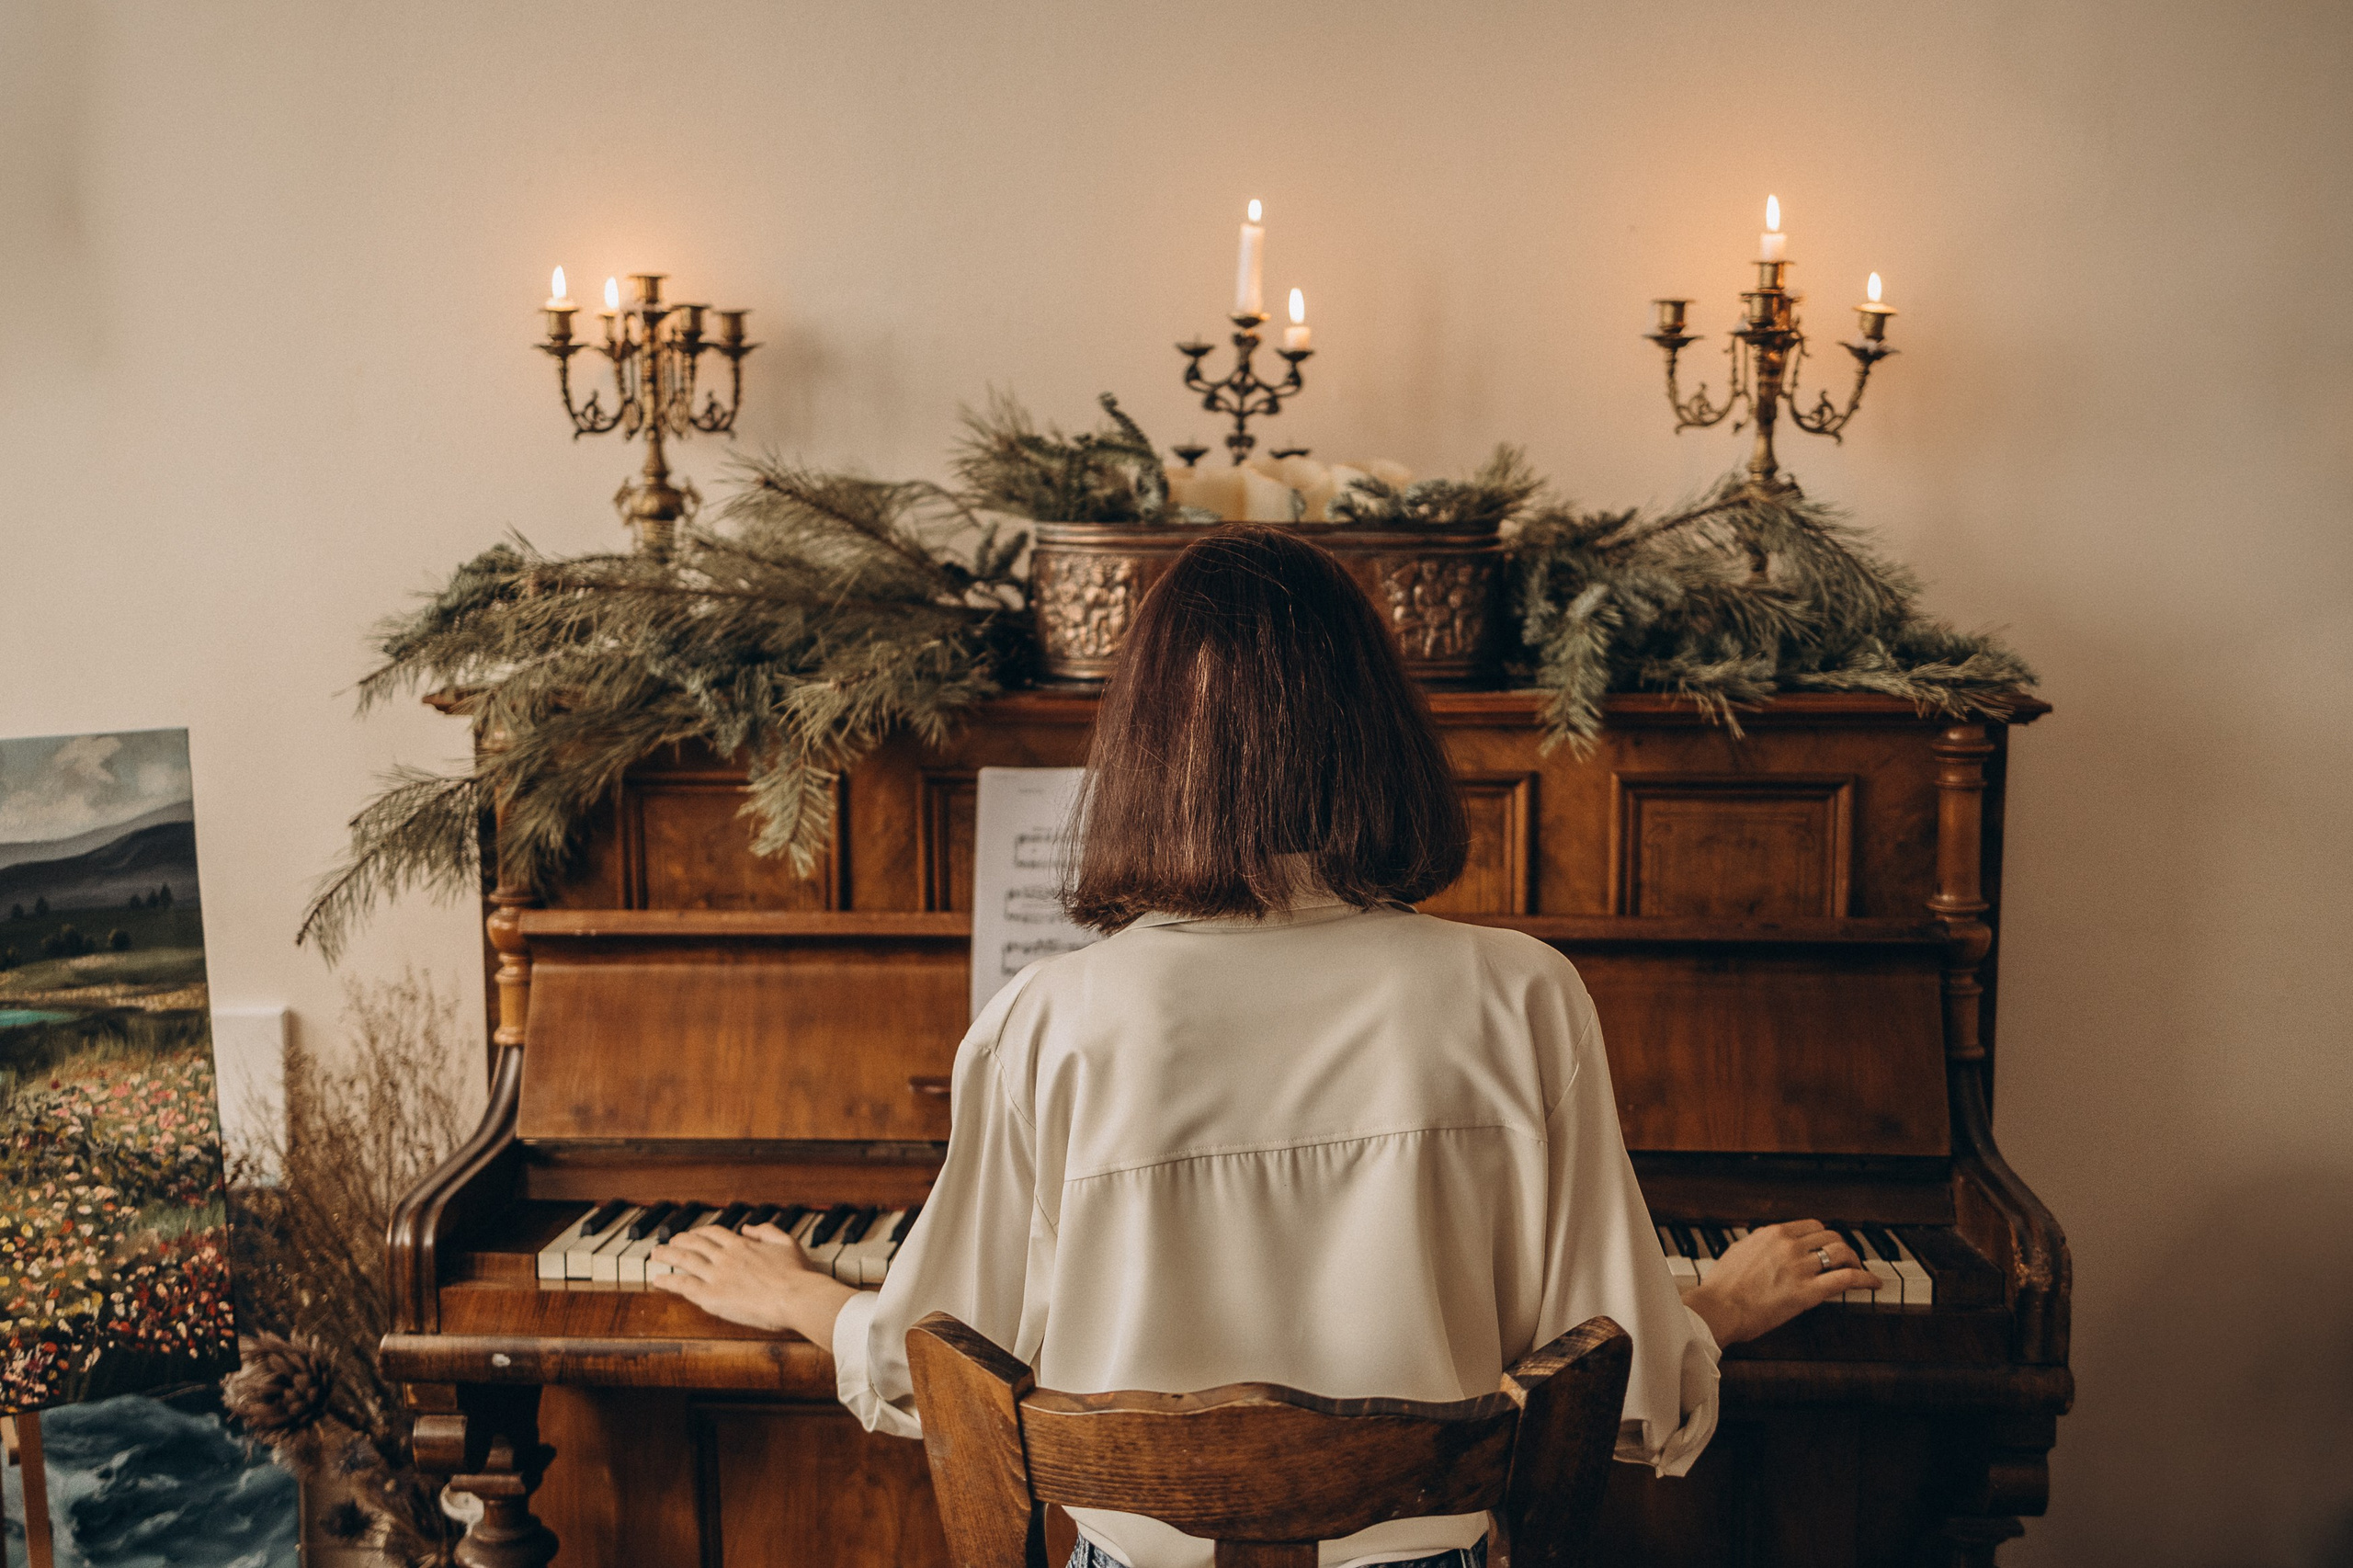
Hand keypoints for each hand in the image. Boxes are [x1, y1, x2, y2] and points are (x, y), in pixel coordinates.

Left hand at [649, 1222, 858, 1342]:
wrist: (796, 1296)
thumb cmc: (797, 1274)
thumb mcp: (787, 1243)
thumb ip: (767, 1231)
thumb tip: (749, 1227)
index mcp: (742, 1245)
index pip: (714, 1234)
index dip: (701, 1233)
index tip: (693, 1234)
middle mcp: (726, 1257)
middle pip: (694, 1244)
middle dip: (678, 1241)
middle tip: (667, 1242)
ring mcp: (717, 1275)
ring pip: (684, 1260)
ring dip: (667, 1255)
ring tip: (655, 1254)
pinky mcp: (712, 1296)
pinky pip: (684, 1286)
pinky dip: (668, 1281)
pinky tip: (658, 1280)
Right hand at [1681, 1220, 1879, 1345]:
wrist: (1718, 1307)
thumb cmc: (1723, 1287)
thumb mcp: (1740, 1252)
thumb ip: (1760, 1246)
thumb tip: (1768, 1247)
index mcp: (1773, 1233)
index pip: (1812, 1226)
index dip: (1825, 1237)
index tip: (1828, 1247)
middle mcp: (1790, 1245)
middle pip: (1831, 1237)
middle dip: (1842, 1248)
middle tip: (1846, 1260)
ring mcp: (1800, 1268)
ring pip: (1842, 1253)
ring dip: (1854, 1261)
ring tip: (1859, 1271)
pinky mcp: (1808, 1292)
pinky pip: (1847, 1279)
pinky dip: (1865, 1278)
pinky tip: (1873, 1283)